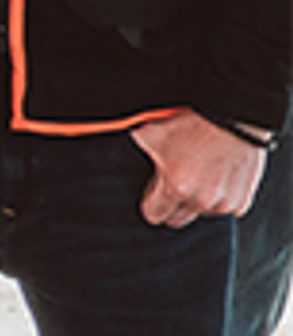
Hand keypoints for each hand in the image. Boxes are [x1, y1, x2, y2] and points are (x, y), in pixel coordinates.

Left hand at [130, 109, 267, 228]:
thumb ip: (129, 148)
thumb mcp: (148, 132)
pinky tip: (214, 179)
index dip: (150, 204)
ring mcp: (225, 203)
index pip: (154, 216)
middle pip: (177, 219)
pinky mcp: (243, 200)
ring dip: (196, 201)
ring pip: (201, 214)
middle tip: (172, 184)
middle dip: (171, 205)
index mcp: (176, 187)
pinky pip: (225, 209)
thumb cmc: (192, 123)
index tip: (152, 193)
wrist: (233, 116)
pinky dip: (219, 199)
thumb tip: (93, 139)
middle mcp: (202, 200)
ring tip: (195, 176)